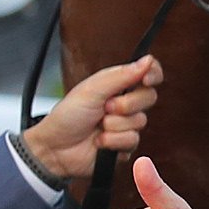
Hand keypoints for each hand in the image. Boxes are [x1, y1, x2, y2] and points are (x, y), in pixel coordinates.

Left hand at [23, 55, 161, 181]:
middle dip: (126, 104)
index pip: (147, 73)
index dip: (152, 74)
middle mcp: (125, 103)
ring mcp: (126, 125)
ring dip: (115, 125)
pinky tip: (100, 141)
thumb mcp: (92, 90)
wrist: (55, 149)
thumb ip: (122, 75)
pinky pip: (133, 140)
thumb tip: (148, 60)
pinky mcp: (126, 145)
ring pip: (140, 121)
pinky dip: (113, 141)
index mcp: (118, 85)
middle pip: (149, 97)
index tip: (146, 80)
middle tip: (106, 107)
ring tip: (98, 126)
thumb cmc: (67, 116)